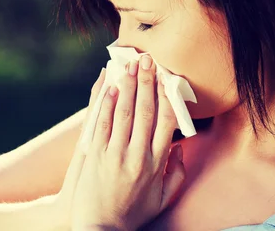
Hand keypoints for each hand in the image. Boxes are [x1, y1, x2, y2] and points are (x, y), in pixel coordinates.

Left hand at [61, 55, 185, 230]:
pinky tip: (111, 86)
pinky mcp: (95, 155)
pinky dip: (108, 103)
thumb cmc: (133, 214)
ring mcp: (114, 155)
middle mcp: (137, 156)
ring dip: (128, 86)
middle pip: (146, 112)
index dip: (167, 98)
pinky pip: (103, 123)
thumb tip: (180, 147)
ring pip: (124, 113)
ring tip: (131, 66)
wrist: (100, 229)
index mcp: (156, 165)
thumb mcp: (163, 199)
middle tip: (148, 61)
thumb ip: (176, 173)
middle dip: (148, 83)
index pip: (166, 124)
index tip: (168, 79)